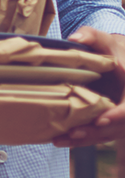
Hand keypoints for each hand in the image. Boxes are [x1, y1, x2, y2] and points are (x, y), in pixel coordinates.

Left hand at [53, 27, 124, 146]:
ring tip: (60, 140)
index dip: (117, 115)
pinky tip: (63, 141)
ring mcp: (122, 115)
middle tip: (73, 132)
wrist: (122, 61)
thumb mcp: (104, 40)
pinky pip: (101, 135)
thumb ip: (91, 36)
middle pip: (118, 125)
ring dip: (85, 139)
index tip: (100, 120)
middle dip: (96, 131)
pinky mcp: (112, 121)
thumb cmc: (113, 50)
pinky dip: (84, 140)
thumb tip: (74, 38)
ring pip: (108, 134)